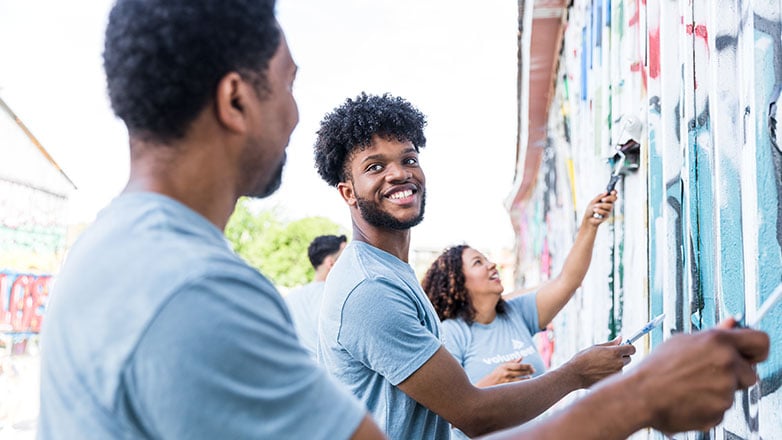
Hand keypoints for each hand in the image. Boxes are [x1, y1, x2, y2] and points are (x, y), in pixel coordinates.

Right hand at [475, 357, 535, 386]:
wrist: (489, 382)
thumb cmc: (498, 372)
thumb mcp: (503, 365)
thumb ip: (513, 361)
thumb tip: (521, 357)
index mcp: (505, 366)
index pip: (518, 365)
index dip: (526, 365)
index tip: (531, 366)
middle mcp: (506, 373)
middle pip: (520, 372)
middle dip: (529, 371)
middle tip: (534, 370)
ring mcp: (507, 380)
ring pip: (520, 379)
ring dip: (527, 377)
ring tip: (530, 376)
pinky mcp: (508, 386)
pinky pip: (518, 384)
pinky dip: (523, 382)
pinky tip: (527, 381)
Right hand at [561, 337, 634, 387]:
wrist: (576, 374)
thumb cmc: (584, 358)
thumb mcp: (596, 347)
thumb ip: (611, 344)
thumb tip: (621, 338)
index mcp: (615, 352)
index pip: (632, 349)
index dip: (628, 348)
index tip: (624, 348)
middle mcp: (618, 363)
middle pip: (628, 358)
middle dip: (622, 357)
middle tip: (609, 357)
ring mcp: (617, 373)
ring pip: (622, 367)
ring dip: (616, 365)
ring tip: (601, 365)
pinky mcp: (613, 380)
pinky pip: (616, 374)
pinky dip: (611, 373)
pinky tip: (600, 372)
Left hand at [585, 191, 616, 224]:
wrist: (588, 219)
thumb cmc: (590, 210)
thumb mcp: (593, 201)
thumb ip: (600, 197)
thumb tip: (606, 192)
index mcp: (606, 199)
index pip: (613, 194)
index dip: (614, 192)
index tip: (613, 191)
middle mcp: (609, 204)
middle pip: (614, 199)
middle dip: (609, 198)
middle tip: (603, 200)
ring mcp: (609, 210)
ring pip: (609, 206)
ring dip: (601, 206)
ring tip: (595, 207)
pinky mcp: (607, 215)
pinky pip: (605, 212)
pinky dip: (599, 211)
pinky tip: (595, 211)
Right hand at [630, 319, 768, 432]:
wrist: (641, 394)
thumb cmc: (656, 368)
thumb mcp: (682, 341)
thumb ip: (713, 334)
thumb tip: (733, 323)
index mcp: (718, 341)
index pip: (761, 341)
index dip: (757, 349)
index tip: (751, 355)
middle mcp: (726, 363)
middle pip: (750, 373)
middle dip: (735, 376)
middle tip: (711, 375)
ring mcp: (725, 389)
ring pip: (733, 392)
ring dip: (718, 391)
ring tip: (691, 386)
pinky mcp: (720, 410)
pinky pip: (722, 408)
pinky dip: (709, 406)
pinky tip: (689, 398)